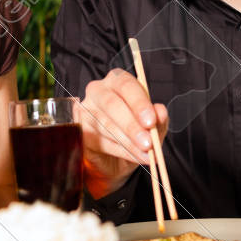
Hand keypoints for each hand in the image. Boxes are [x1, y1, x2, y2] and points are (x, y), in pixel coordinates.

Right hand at [77, 69, 166, 198]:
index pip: (125, 84)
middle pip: (112, 103)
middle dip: (132, 125)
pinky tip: (135, 157)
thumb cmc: (134, 134)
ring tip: (147, 154)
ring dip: (129, 142)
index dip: (139, 103)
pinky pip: (100, 141)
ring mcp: (85, 110)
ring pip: (106, 125)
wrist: (116, 159)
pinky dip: (121, 151)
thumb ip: (158, 119)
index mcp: (117, 81)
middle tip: (148, 143)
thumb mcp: (152, 127)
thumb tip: (160, 112)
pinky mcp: (80, 131)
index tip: (151, 121)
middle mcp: (98, 91)